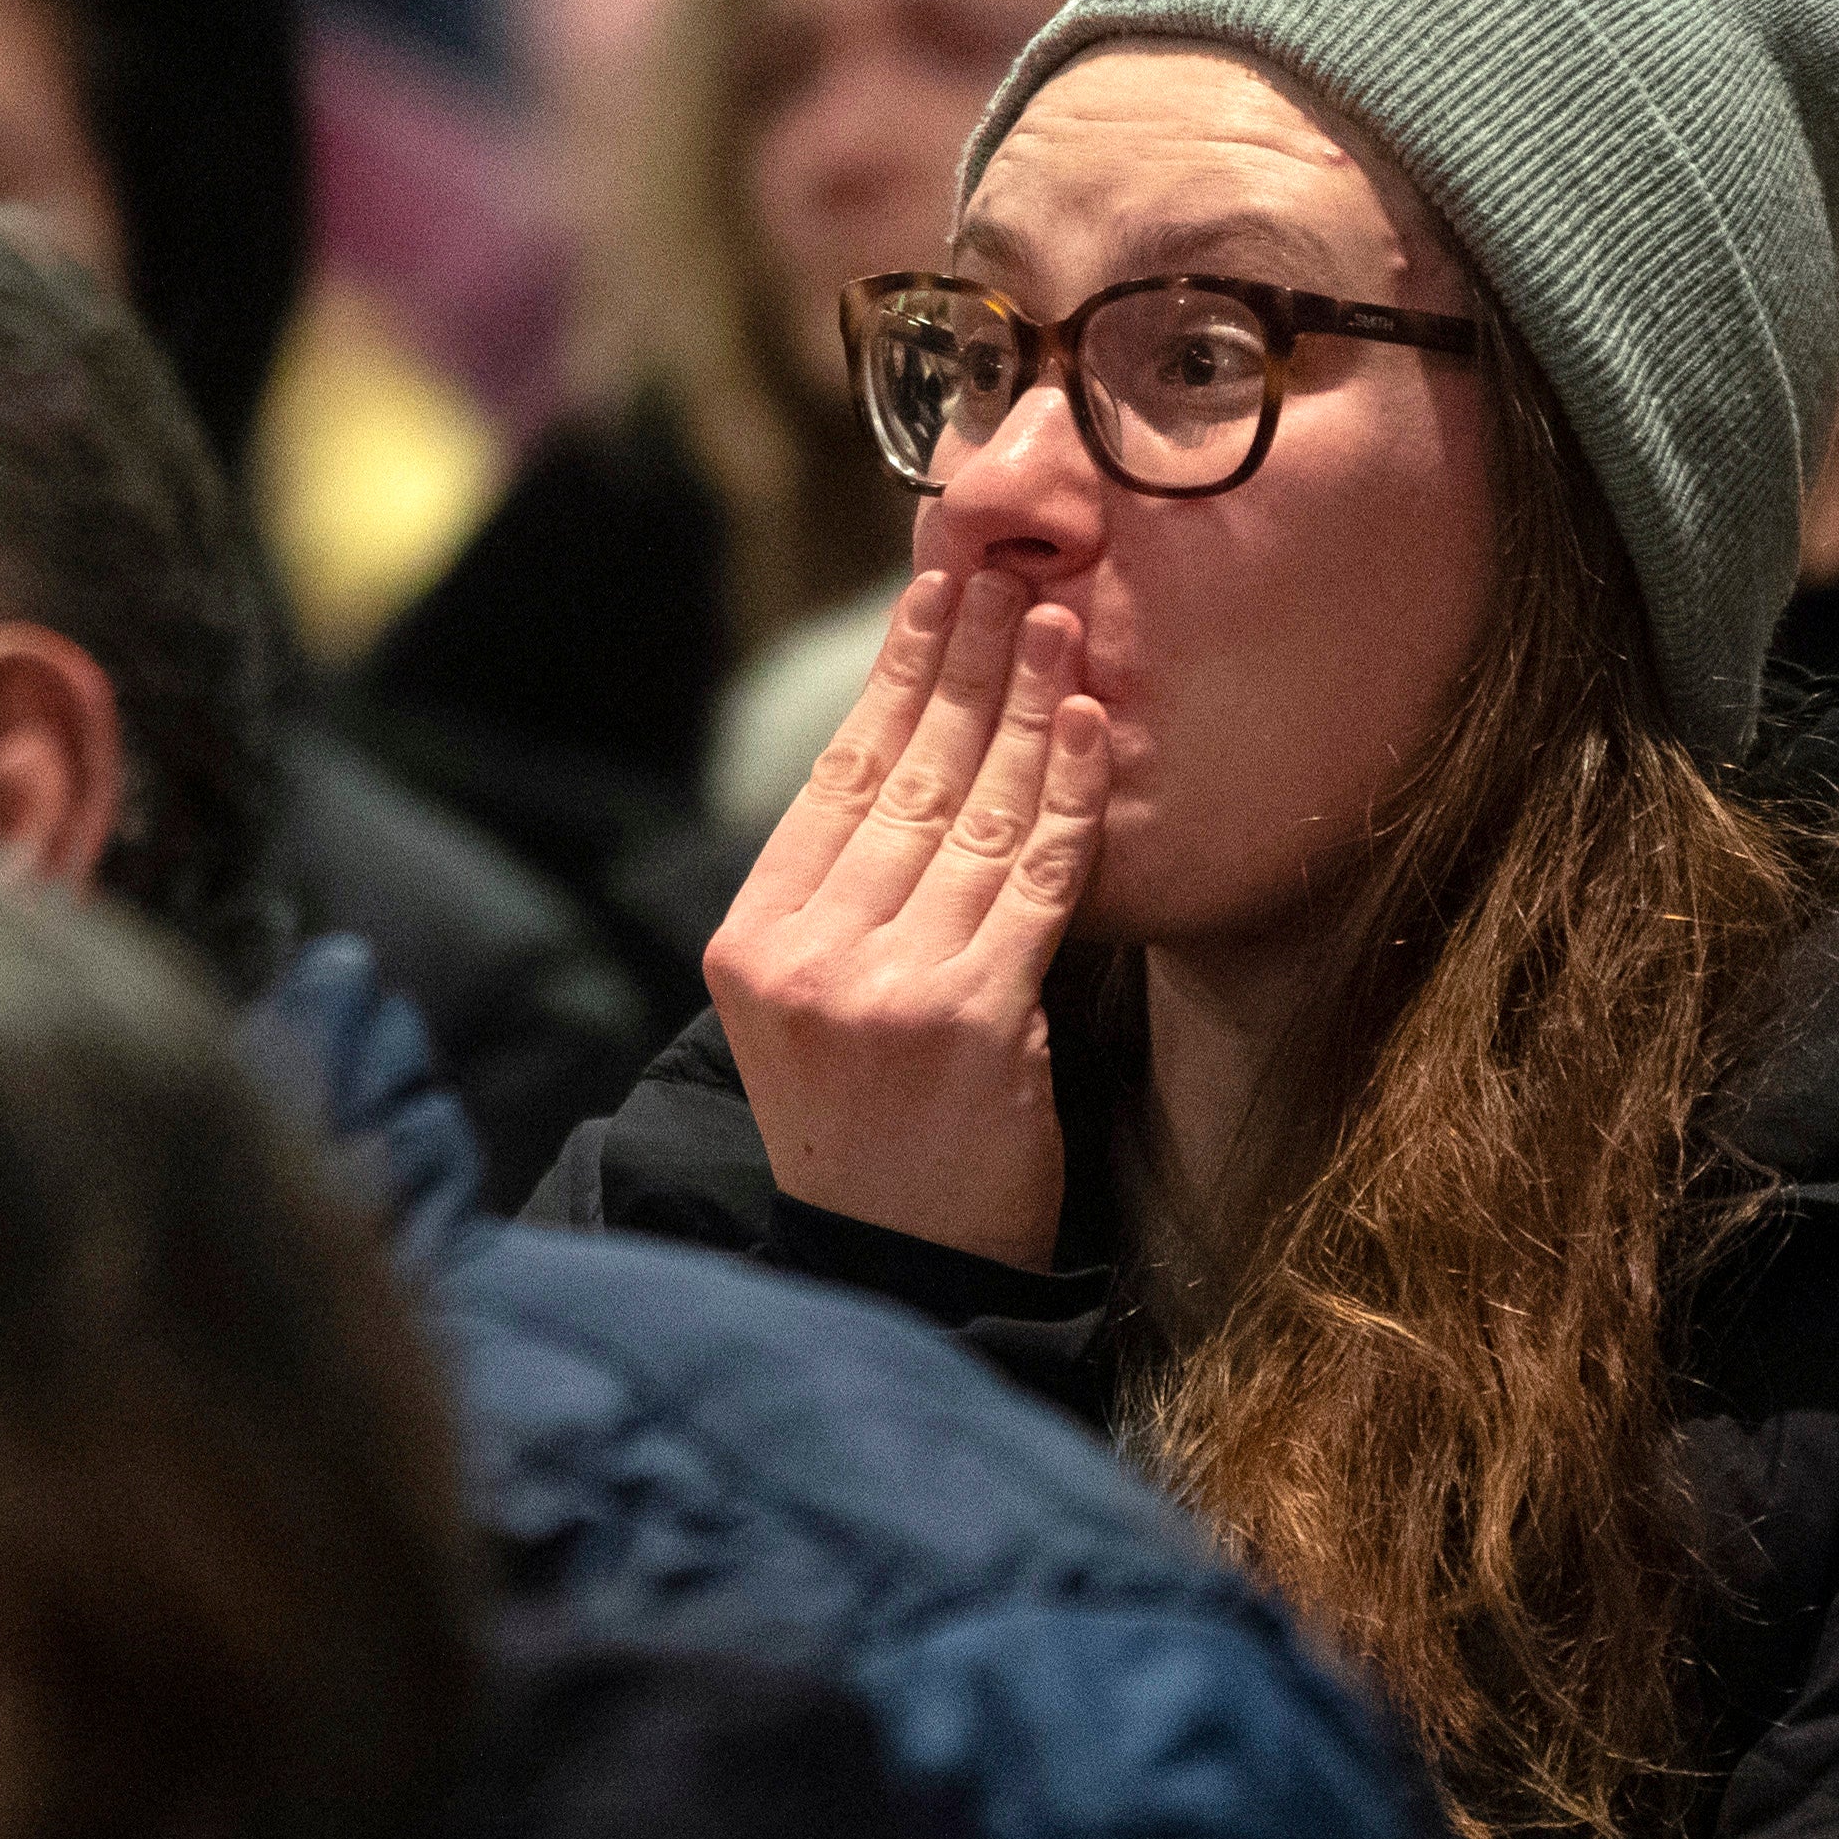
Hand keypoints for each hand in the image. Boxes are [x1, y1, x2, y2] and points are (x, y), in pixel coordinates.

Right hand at [701, 567, 1108, 1269]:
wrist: (899, 1268)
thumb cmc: (874, 1132)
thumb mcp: (811, 1011)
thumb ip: (840, 900)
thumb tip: (909, 751)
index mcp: (753, 942)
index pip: (833, 777)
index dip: (891, 673)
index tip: (936, 588)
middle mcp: (805, 956)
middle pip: (901, 778)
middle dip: (963, 660)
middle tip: (1009, 569)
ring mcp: (882, 988)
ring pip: (969, 816)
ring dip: (1022, 705)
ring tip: (1060, 621)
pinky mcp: (969, 1021)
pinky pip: (1030, 880)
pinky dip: (1063, 795)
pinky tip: (1085, 727)